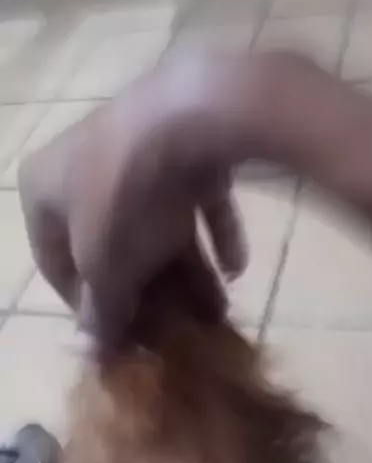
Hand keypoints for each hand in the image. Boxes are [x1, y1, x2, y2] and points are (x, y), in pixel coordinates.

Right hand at [18, 48, 309, 347]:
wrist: (191, 116)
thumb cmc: (124, 196)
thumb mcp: (106, 266)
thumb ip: (102, 308)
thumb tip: (95, 347)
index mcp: (44, 188)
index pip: (56, 262)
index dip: (89, 306)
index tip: (123, 339)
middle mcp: (84, 163)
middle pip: (116, 243)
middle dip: (153, 291)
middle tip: (181, 329)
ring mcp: (139, 148)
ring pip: (160, 223)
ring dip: (189, 271)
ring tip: (217, 313)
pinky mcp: (188, 141)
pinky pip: (198, 197)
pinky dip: (215, 232)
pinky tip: (236, 268)